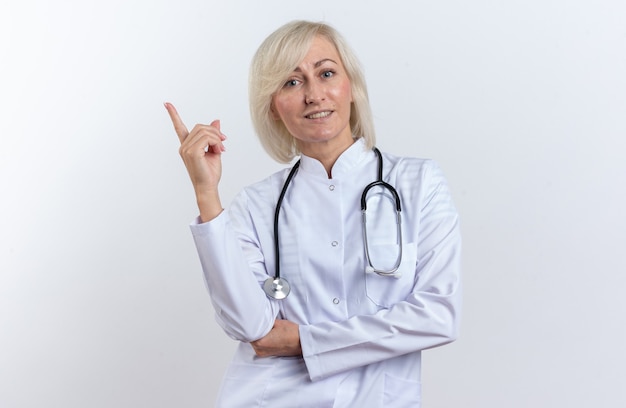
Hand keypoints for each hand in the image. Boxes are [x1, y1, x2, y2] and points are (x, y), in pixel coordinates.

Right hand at [164, 102, 226, 220]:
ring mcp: (186, 149)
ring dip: (217, 138)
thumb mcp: (214, 150)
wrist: (208, 187)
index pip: (179, 127)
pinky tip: (219, 151)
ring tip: (221, 149)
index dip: (173, 115)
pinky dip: (216, 143)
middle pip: (200, 127)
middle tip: (223, 144)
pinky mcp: (192, 152)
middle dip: (215, 132)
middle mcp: (184, 146)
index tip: (167, 103)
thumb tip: (216, 121)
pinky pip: (207, 138)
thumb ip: (214, 136)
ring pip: (204, 132)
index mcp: (187, 146)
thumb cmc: (209, 173)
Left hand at [251, 319, 301, 357]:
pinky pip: (260, 345)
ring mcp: (263, 353)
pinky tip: (268, 333)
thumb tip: (258, 318)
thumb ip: (264, 321)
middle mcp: (259, 350)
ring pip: (254, 341)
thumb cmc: (292, 333)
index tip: (252, 318)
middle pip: (250, 337)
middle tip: (259, 321)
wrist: (302, 343)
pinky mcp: (267, 354)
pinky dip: (262, 339)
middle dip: (253, 329)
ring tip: (265, 327)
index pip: (248, 332)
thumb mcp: (277, 322)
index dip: (250, 324)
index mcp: (260, 342)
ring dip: (258, 334)